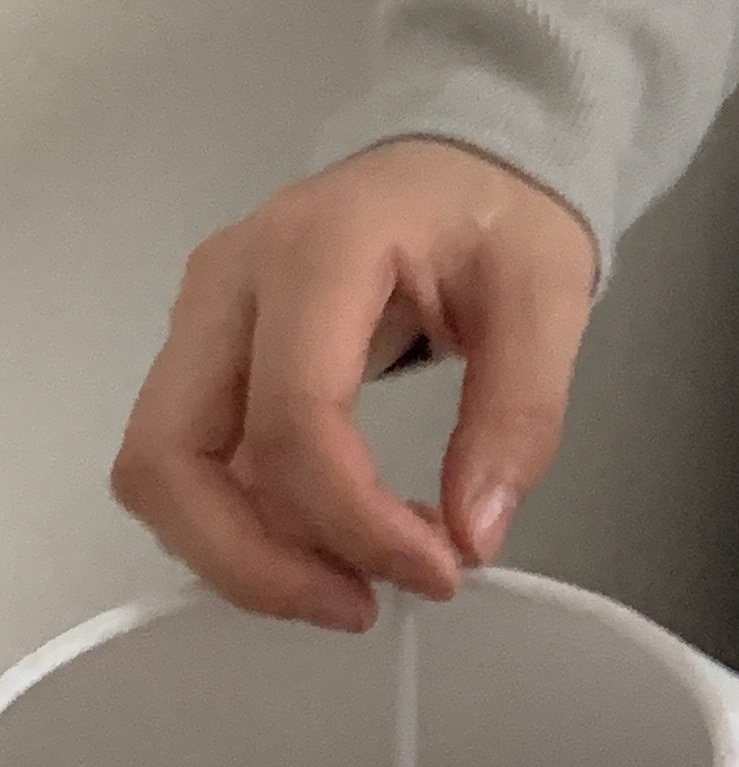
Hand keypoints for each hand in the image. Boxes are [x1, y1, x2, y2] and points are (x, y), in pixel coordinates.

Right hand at [110, 140, 598, 632]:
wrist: (463, 161)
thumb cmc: (497, 213)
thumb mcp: (547, 298)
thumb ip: (519, 415)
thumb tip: (474, 532)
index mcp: (316, 250)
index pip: (292, 415)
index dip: (354, 519)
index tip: (440, 569)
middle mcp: (228, 282)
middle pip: (170, 457)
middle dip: (254, 562)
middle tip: (362, 605)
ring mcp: (203, 318)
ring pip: (163, 472)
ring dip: (244, 554)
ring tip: (359, 582)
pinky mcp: (206, 355)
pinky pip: (194, 463)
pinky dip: (250, 523)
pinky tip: (339, 541)